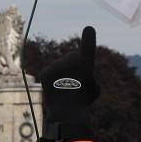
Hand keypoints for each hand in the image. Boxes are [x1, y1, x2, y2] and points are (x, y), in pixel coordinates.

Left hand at [39, 27, 99, 141]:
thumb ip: (90, 74)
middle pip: (71, 58)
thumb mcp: (95, 86)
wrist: (67, 113)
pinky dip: (51, 81)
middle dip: (72, 67)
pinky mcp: (45, 72)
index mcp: (86, 63)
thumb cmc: (84, 101)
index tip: (89, 28)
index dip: (88, 36)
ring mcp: (57, 65)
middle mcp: (71, 60)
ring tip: (65, 90)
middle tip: (74, 84)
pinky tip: (55, 90)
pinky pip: (49, 73)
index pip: (88, 45)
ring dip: (61, 75)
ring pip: (59, 66)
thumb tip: (82, 69)